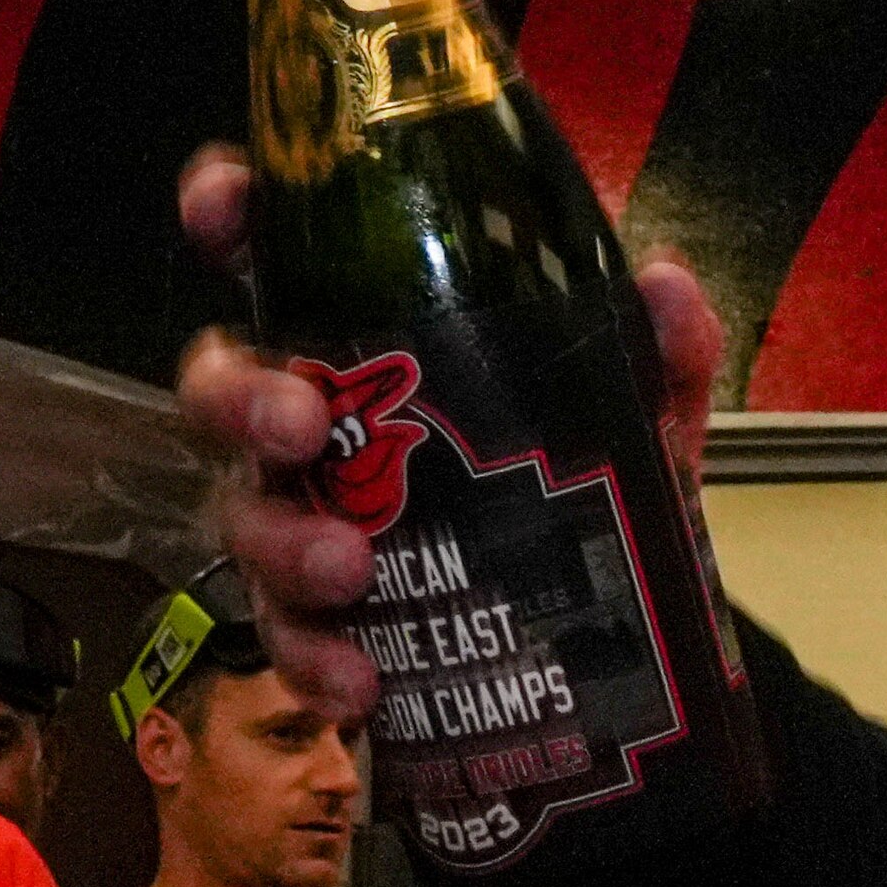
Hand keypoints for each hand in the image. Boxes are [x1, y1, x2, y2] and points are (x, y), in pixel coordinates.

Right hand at [172, 143, 725, 714]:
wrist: (616, 640)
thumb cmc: (591, 493)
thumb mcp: (638, 420)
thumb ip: (656, 354)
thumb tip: (664, 287)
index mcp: (375, 351)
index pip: (276, 260)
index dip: (230, 216)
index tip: (222, 206)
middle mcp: (320, 429)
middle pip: (221, 388)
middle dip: (241, 398)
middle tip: (301, 423)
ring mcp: (309, 524)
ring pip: (246, 518)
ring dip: (284, 541)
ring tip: (349, 566)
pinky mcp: (325, 626)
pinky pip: (294, 643)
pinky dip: (319, 662)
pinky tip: (360, 680)